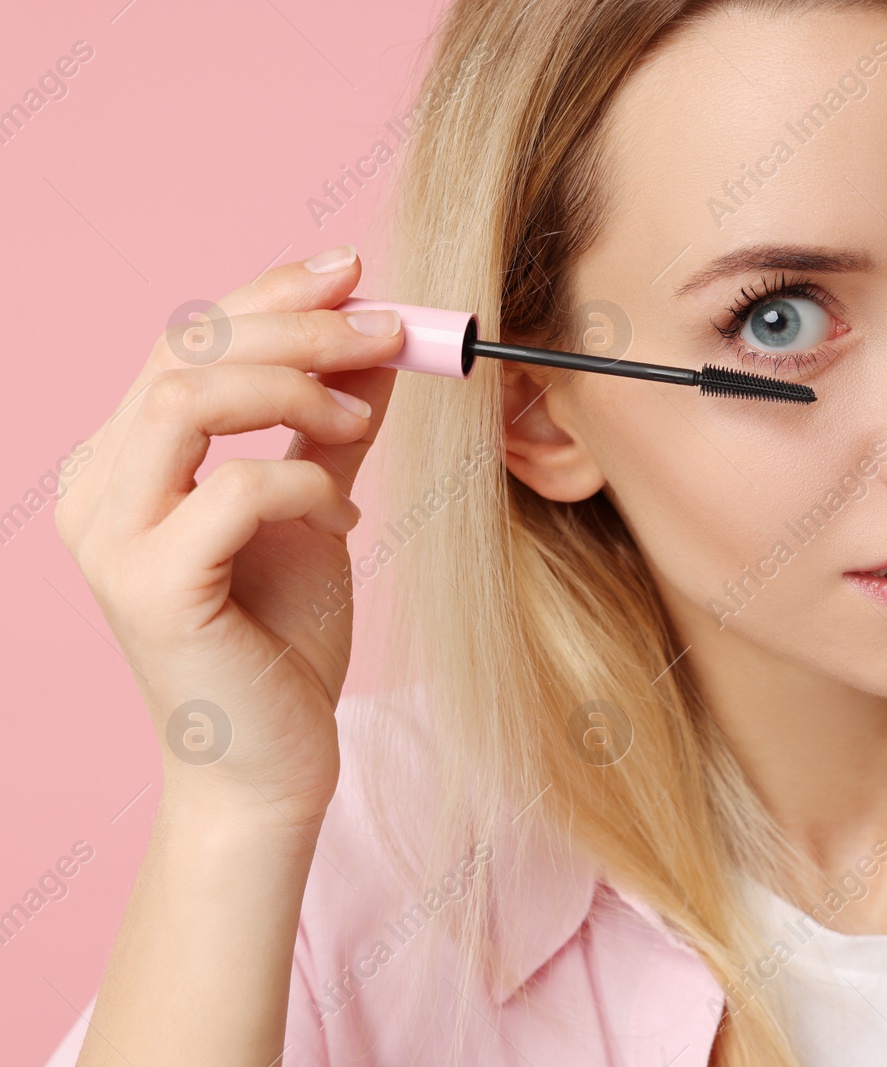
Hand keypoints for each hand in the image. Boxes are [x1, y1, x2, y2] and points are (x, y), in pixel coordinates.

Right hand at [56, 244, 405, 826]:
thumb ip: (333, 425)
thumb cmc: (284, 638)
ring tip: (359, 425)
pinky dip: (302, 480)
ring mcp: (112, 539)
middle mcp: (99, 489)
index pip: (185, 341)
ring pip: (187, 400)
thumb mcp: (318, 505)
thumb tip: (380, 341)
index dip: (272, 294)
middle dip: (299, 327)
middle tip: (388, 333)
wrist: (270, 763)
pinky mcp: (152, 588)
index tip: (357, 272)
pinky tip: (344, 513)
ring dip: (294, 389)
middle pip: (184, 352)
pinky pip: (231, 489)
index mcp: (126, 461)